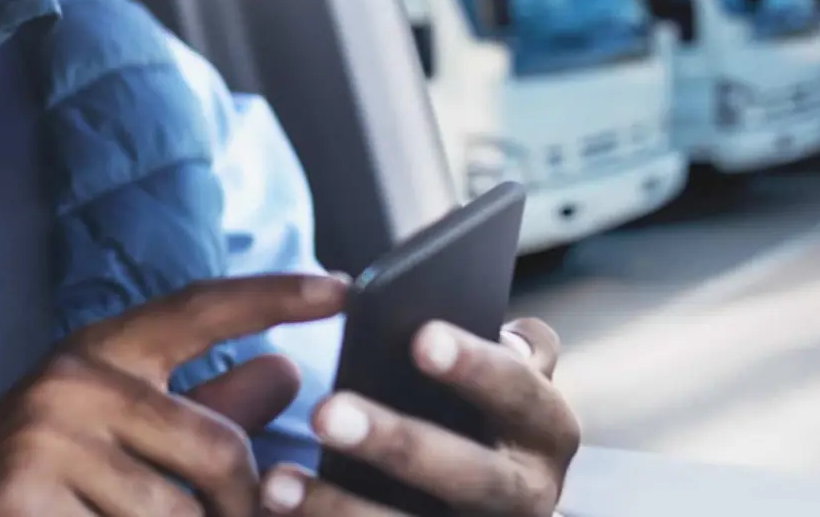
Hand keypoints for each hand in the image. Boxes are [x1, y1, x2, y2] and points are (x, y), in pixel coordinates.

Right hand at [0, 273, 353, 516]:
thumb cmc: (20, 495)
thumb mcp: (103, 439)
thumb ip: (197, 409)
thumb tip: (285, 371)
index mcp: (92, 356)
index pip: (197, 309)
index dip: (273, 294)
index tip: (344, 288)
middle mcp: (69, 381)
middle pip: (221, 451)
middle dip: (236, 510)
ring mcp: (45, 439)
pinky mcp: (27, 496)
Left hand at [262, 318, 579, 515]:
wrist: (480, 506)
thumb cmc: (478, 417)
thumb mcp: (502, 385)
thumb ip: (501, 352)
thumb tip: (471, 322)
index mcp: (545, 430)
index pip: (520, 393)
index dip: (477, 367)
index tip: (420, 338)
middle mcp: (530, 494)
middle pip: (470, 474)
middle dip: (399, 445)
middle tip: (326, 414)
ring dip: (343, 507)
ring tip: (277, 484)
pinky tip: (274, 513)